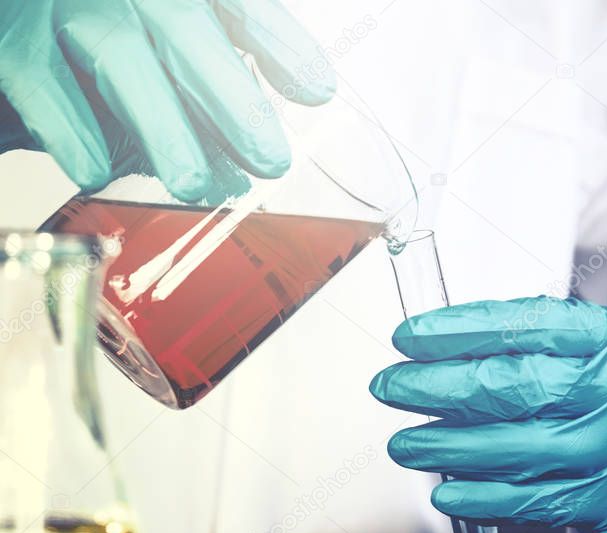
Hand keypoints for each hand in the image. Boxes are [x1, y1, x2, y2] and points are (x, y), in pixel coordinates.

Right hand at [0, 0, 335, 199]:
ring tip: (194, 184)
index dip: (280, 44)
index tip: (318, 91)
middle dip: (232, 100)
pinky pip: (39, 76)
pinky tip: (96, 170)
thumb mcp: (162, 52)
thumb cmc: (101, 41)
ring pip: (122, 58)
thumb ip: (205, 86)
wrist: (30, 18)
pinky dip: (69, 124)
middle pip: (189, 35)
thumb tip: (250, 154)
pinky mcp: (12, 39)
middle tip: (270, 160)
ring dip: (163, 125)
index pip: (240, 6)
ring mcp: (68, 5)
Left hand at [370, 297, 606, 532]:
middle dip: (437, 387)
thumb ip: (545, 331)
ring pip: (510, 448)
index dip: (462, 329)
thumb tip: (455, 334)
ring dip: (444, 447)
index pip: (530, 326)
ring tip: (403, 443)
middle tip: (391, 386)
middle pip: (512, 386)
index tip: (413, 335)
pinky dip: (479, 499)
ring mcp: (600, 451)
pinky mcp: (591, 500)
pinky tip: (445, 492)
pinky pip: (525, 501)